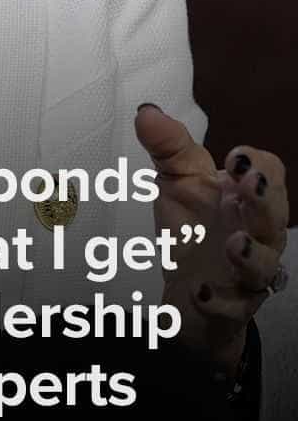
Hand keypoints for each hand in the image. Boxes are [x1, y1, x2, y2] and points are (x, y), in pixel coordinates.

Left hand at [134, 102, 288, 376]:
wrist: (188, 288)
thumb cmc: (192, 226)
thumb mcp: (176, 182)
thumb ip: (167, 148)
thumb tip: (145, 112)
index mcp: (245, 196)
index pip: (268, 173)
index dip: (257, 164)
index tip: (235, 156)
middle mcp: (256, 232)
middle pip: (275, 216)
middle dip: (264, 200)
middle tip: (247, 184)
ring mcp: (247, 272)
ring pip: (265, 266)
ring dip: (251, 254)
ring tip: (233, 244)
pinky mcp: (233, 307)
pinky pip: (234, 308)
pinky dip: (219, 302)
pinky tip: (201, 292)